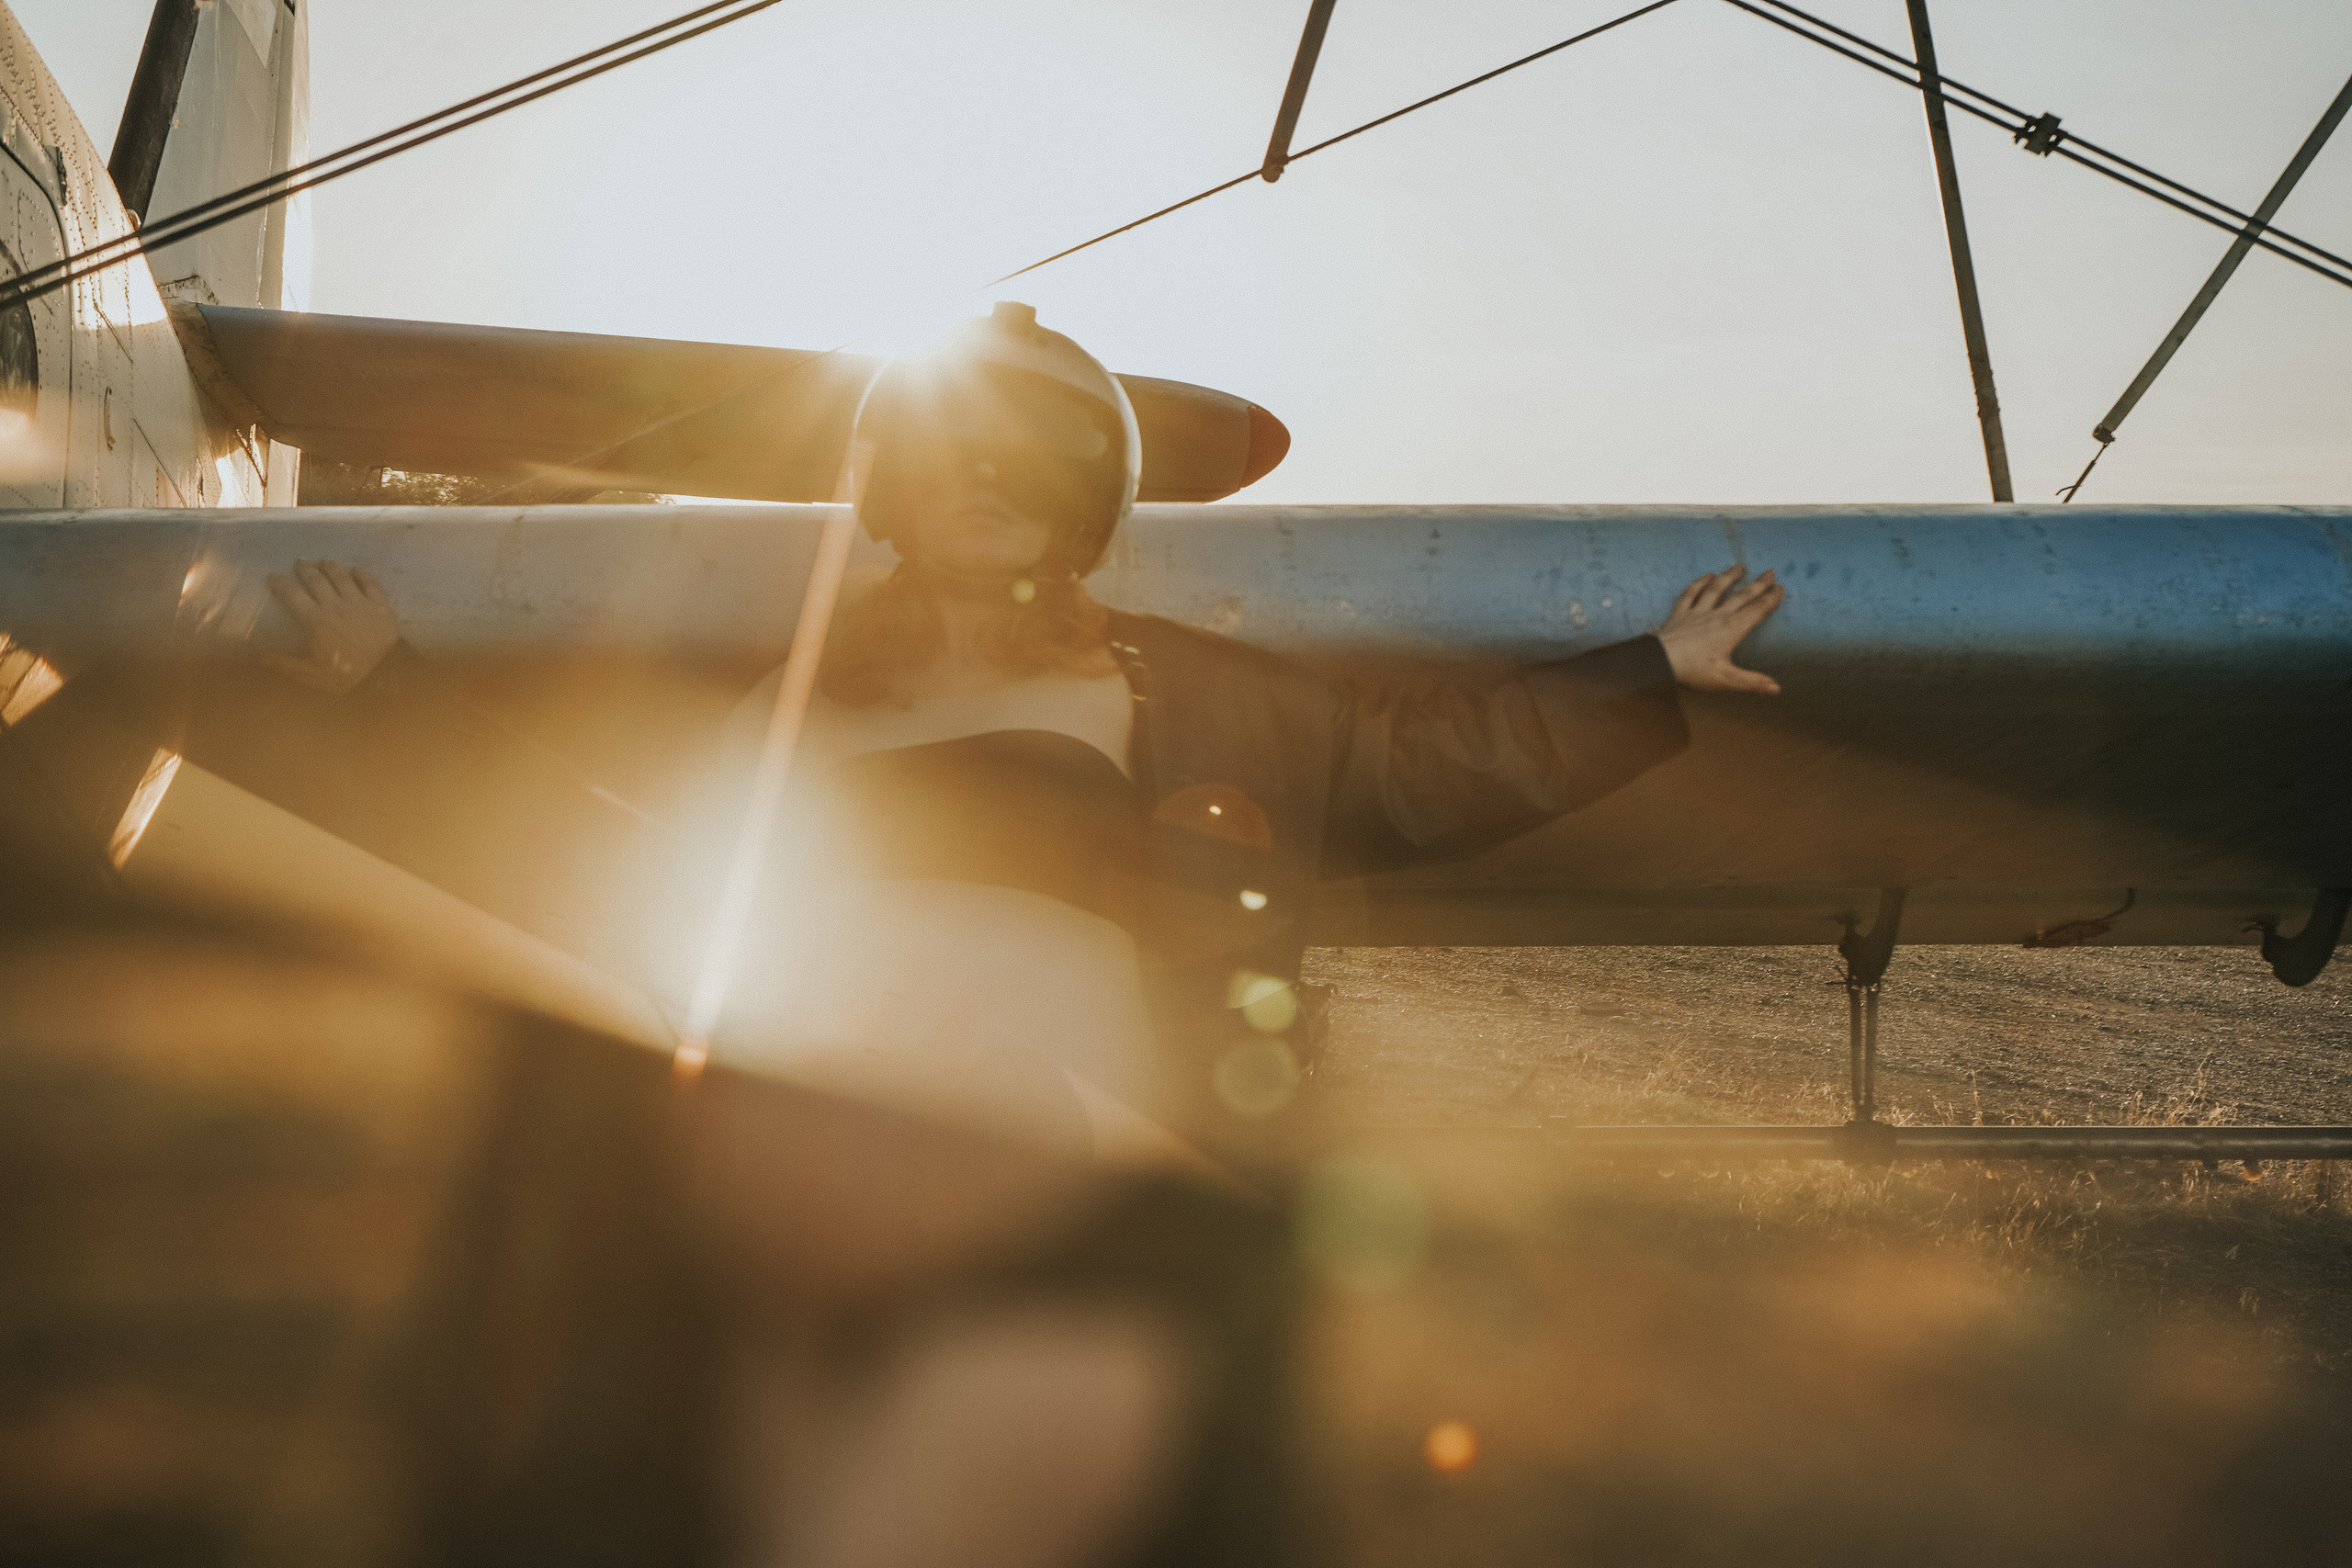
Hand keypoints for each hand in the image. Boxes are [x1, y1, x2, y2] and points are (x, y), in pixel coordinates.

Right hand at [263, 559, 400, 694]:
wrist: (384, 674)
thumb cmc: (345, 675)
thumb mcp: (310, 674)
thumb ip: (284, 664)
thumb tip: (259, 657)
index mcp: (315, 620)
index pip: (292, 595)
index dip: (280, 584)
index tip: (272, 576)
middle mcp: (335, 604)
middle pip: (316, 580)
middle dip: (305, 569)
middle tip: (299, 562)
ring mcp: (359, 602)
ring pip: (342, 577)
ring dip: (331, 567)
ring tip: (324, 561)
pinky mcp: (380, 604)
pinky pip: (370, 583)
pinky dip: (361, 574)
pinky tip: (356, 569)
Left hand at [1655, 565, 1783, 694]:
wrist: (1659, 662)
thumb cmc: (1693, 671)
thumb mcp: (1726, 680)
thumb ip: (1752, 682)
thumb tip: (1776, 689)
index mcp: (1732, 629)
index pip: (1756, 611)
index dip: (1770, 599)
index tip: (1781, 587)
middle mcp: (1717, 616)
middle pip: (1741, 596)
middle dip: (1758, 584)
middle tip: (1771, 572)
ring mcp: (1697, 612)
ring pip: (1717, 589)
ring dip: (1730, 576)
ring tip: (1740, 566)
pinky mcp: (1680, 613)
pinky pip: (1691, 593)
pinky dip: (1700, 582)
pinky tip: (1707, 575)